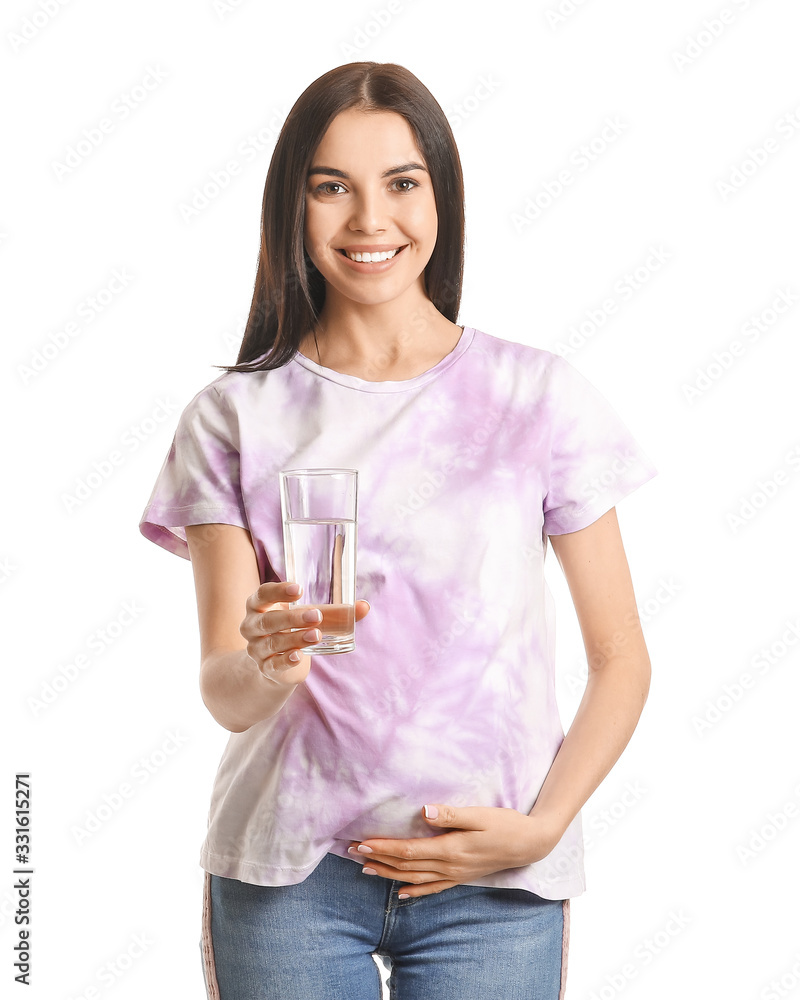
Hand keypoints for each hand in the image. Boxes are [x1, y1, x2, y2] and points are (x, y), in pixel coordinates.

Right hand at [240, 581, 369, 684]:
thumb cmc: (292, 630)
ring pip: (273, 643)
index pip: (262, 594)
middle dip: (293, 617)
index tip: (300, 589)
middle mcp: (252, 626)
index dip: (278, 591)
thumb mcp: (307, 618)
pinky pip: (273, 664)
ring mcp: (256, 649)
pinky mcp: (265, 668)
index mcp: (259, 606)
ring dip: (296, 638)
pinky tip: (299, 656)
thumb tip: (364, 606)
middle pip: (268, 620)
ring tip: (317, 635)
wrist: (275, 665)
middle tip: (316, 615)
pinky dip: (286, 660)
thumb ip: (335, 611)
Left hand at [347, 805, 560, 897]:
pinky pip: (433, 888)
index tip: (361, 843)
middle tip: (352, 852)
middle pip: (406, 866)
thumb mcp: (481, 814)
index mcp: (451, 849)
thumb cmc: (506, 823)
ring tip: (366, 869)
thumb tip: (424, 811)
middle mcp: (449, 865)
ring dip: (389, 874)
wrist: (531, 843)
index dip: (383, 847)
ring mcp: (455, 874)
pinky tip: (401, 893)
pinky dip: (415, 891)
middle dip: (378, 859)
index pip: (408, 851)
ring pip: (415, 878)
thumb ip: (452, 814)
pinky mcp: (462, 876)